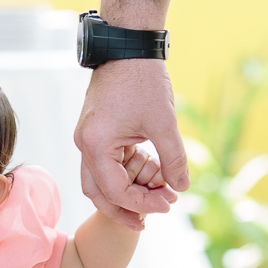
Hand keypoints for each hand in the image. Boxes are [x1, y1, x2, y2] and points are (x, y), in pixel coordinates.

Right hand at [74, 0, 185, 230]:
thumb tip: (183, 187)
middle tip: (149, 222)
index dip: (143, 203)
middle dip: (124, 209)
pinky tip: (148, 177)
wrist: (126, 45)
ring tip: (152, 200)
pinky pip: (105, 164)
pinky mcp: (96, 132)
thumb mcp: (164, 122)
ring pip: (99, 181)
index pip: (115, 190)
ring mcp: (88, 138)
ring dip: (124, 194)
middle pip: (97, 193)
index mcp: (95, 145)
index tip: (170, 203)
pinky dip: (125, 174)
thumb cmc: (143, 80)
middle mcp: (84, 144)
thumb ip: (173, 159)